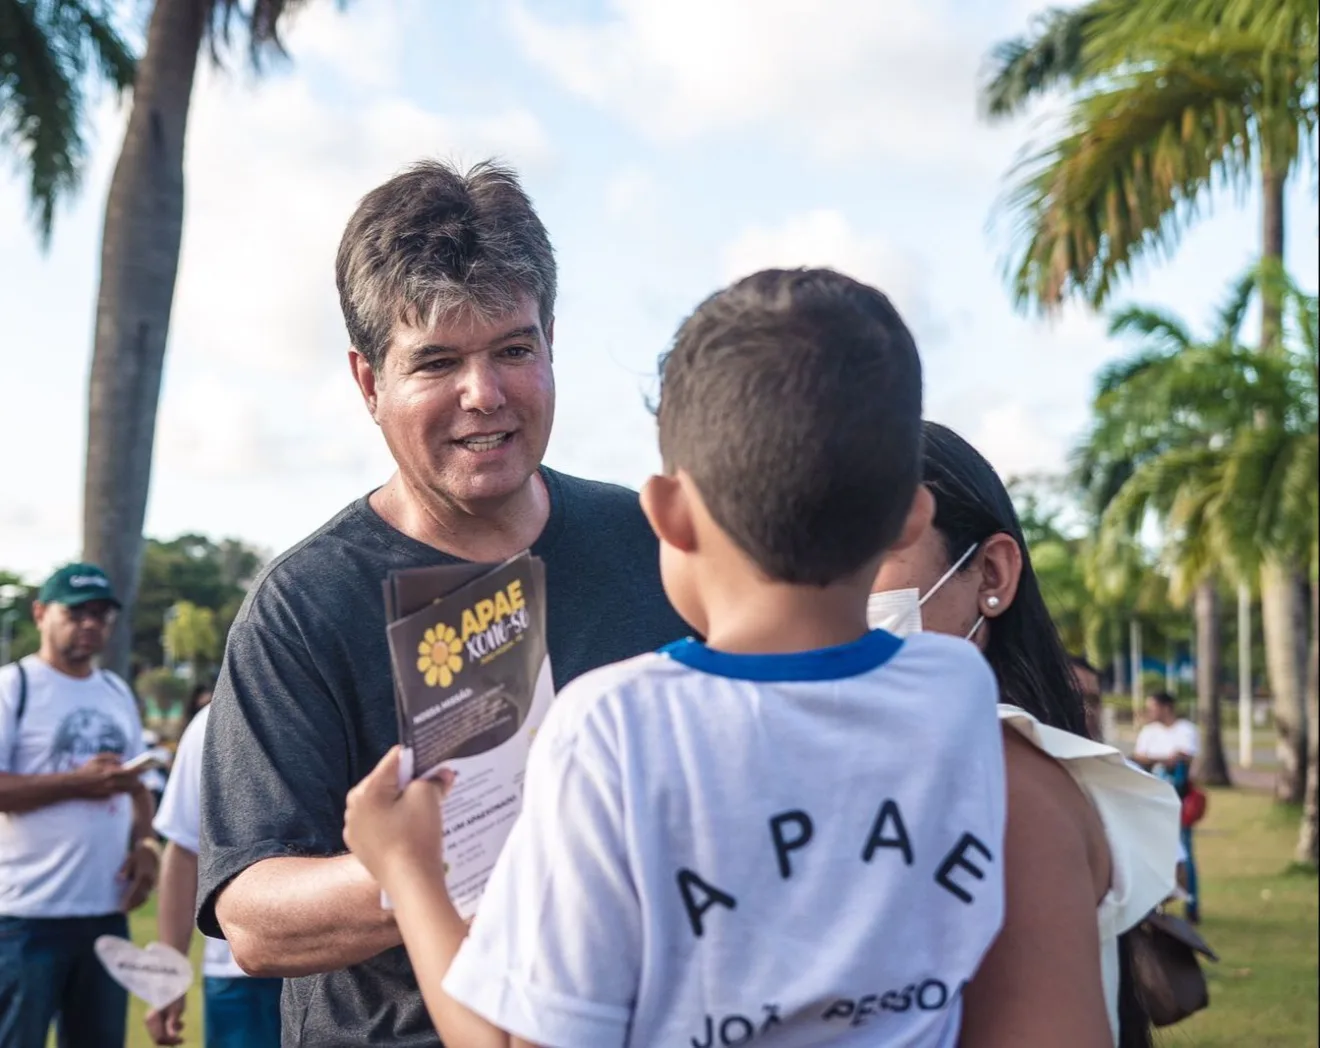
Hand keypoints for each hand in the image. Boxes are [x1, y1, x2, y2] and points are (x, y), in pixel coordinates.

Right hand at [68, 753, 138, 798]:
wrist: (72, 786)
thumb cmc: (83, 771)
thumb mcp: (96, 759)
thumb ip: (110, 757)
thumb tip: (122, 758)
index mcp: (110, 771)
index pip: (130, 771)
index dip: (139, 770)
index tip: (146, 767)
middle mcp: (111, 782)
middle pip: (130, 781)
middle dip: (137, 778)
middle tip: (144, 775)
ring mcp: (109, 791)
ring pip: (126, 788)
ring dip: (131, 785)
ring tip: (137, 781)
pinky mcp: (106, 797)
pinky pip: (118, 793)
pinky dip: (123, 790)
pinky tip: (127, 787)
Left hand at [120, 838, 160, 910]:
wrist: (151, 850)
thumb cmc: (138, 855)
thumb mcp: (130, 859)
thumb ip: (125, 869)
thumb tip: (119, 879)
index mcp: (144, 874)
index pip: (135, 890)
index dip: (128, 899)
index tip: (121, 907)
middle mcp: (150, 880)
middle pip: (140, 896)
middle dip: (131, 904)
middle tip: (122, 911)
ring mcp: (153, 882)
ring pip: (145, 896)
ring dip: (136, 904)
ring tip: (127, 910)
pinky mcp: (153, 884)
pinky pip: (147, 894)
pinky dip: (141, 901)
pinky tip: (134, 905)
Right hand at [144, 997, 185, 1045]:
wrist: (173, 984)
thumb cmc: (176, 996)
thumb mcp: (177, 1010)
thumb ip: (172, 1025)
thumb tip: (172, 1037)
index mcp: (152, 1019)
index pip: (159, 1038)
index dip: (170, 1041)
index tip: (181, 1040)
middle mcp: (149, 1021)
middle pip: (158, 1038)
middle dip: (170, 1039)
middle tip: (182, 1039)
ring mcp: (151, 1020)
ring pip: (160, 1035)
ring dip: (171, 1034)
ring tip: (181, 1024)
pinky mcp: (155, 1019)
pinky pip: (161, 1029)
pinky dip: (170, 1029)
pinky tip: (179, 1022)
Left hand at [343, 747, 453, 891]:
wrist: (410, 884)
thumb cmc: (416, 837)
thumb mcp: (428, 797)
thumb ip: (434, 779)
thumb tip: (442, 774)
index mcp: (366, 789)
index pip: (395, 759)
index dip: (419, 758)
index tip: (436, 763)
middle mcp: (353, 807)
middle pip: (388, 782)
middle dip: (412, 782)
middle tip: (436, 788)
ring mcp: (355, 829)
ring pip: (384, 804)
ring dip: (404, 803)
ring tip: (427, 810)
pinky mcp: (362, 847)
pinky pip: (381, 824)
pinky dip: (397, 822)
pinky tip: (414, 830)